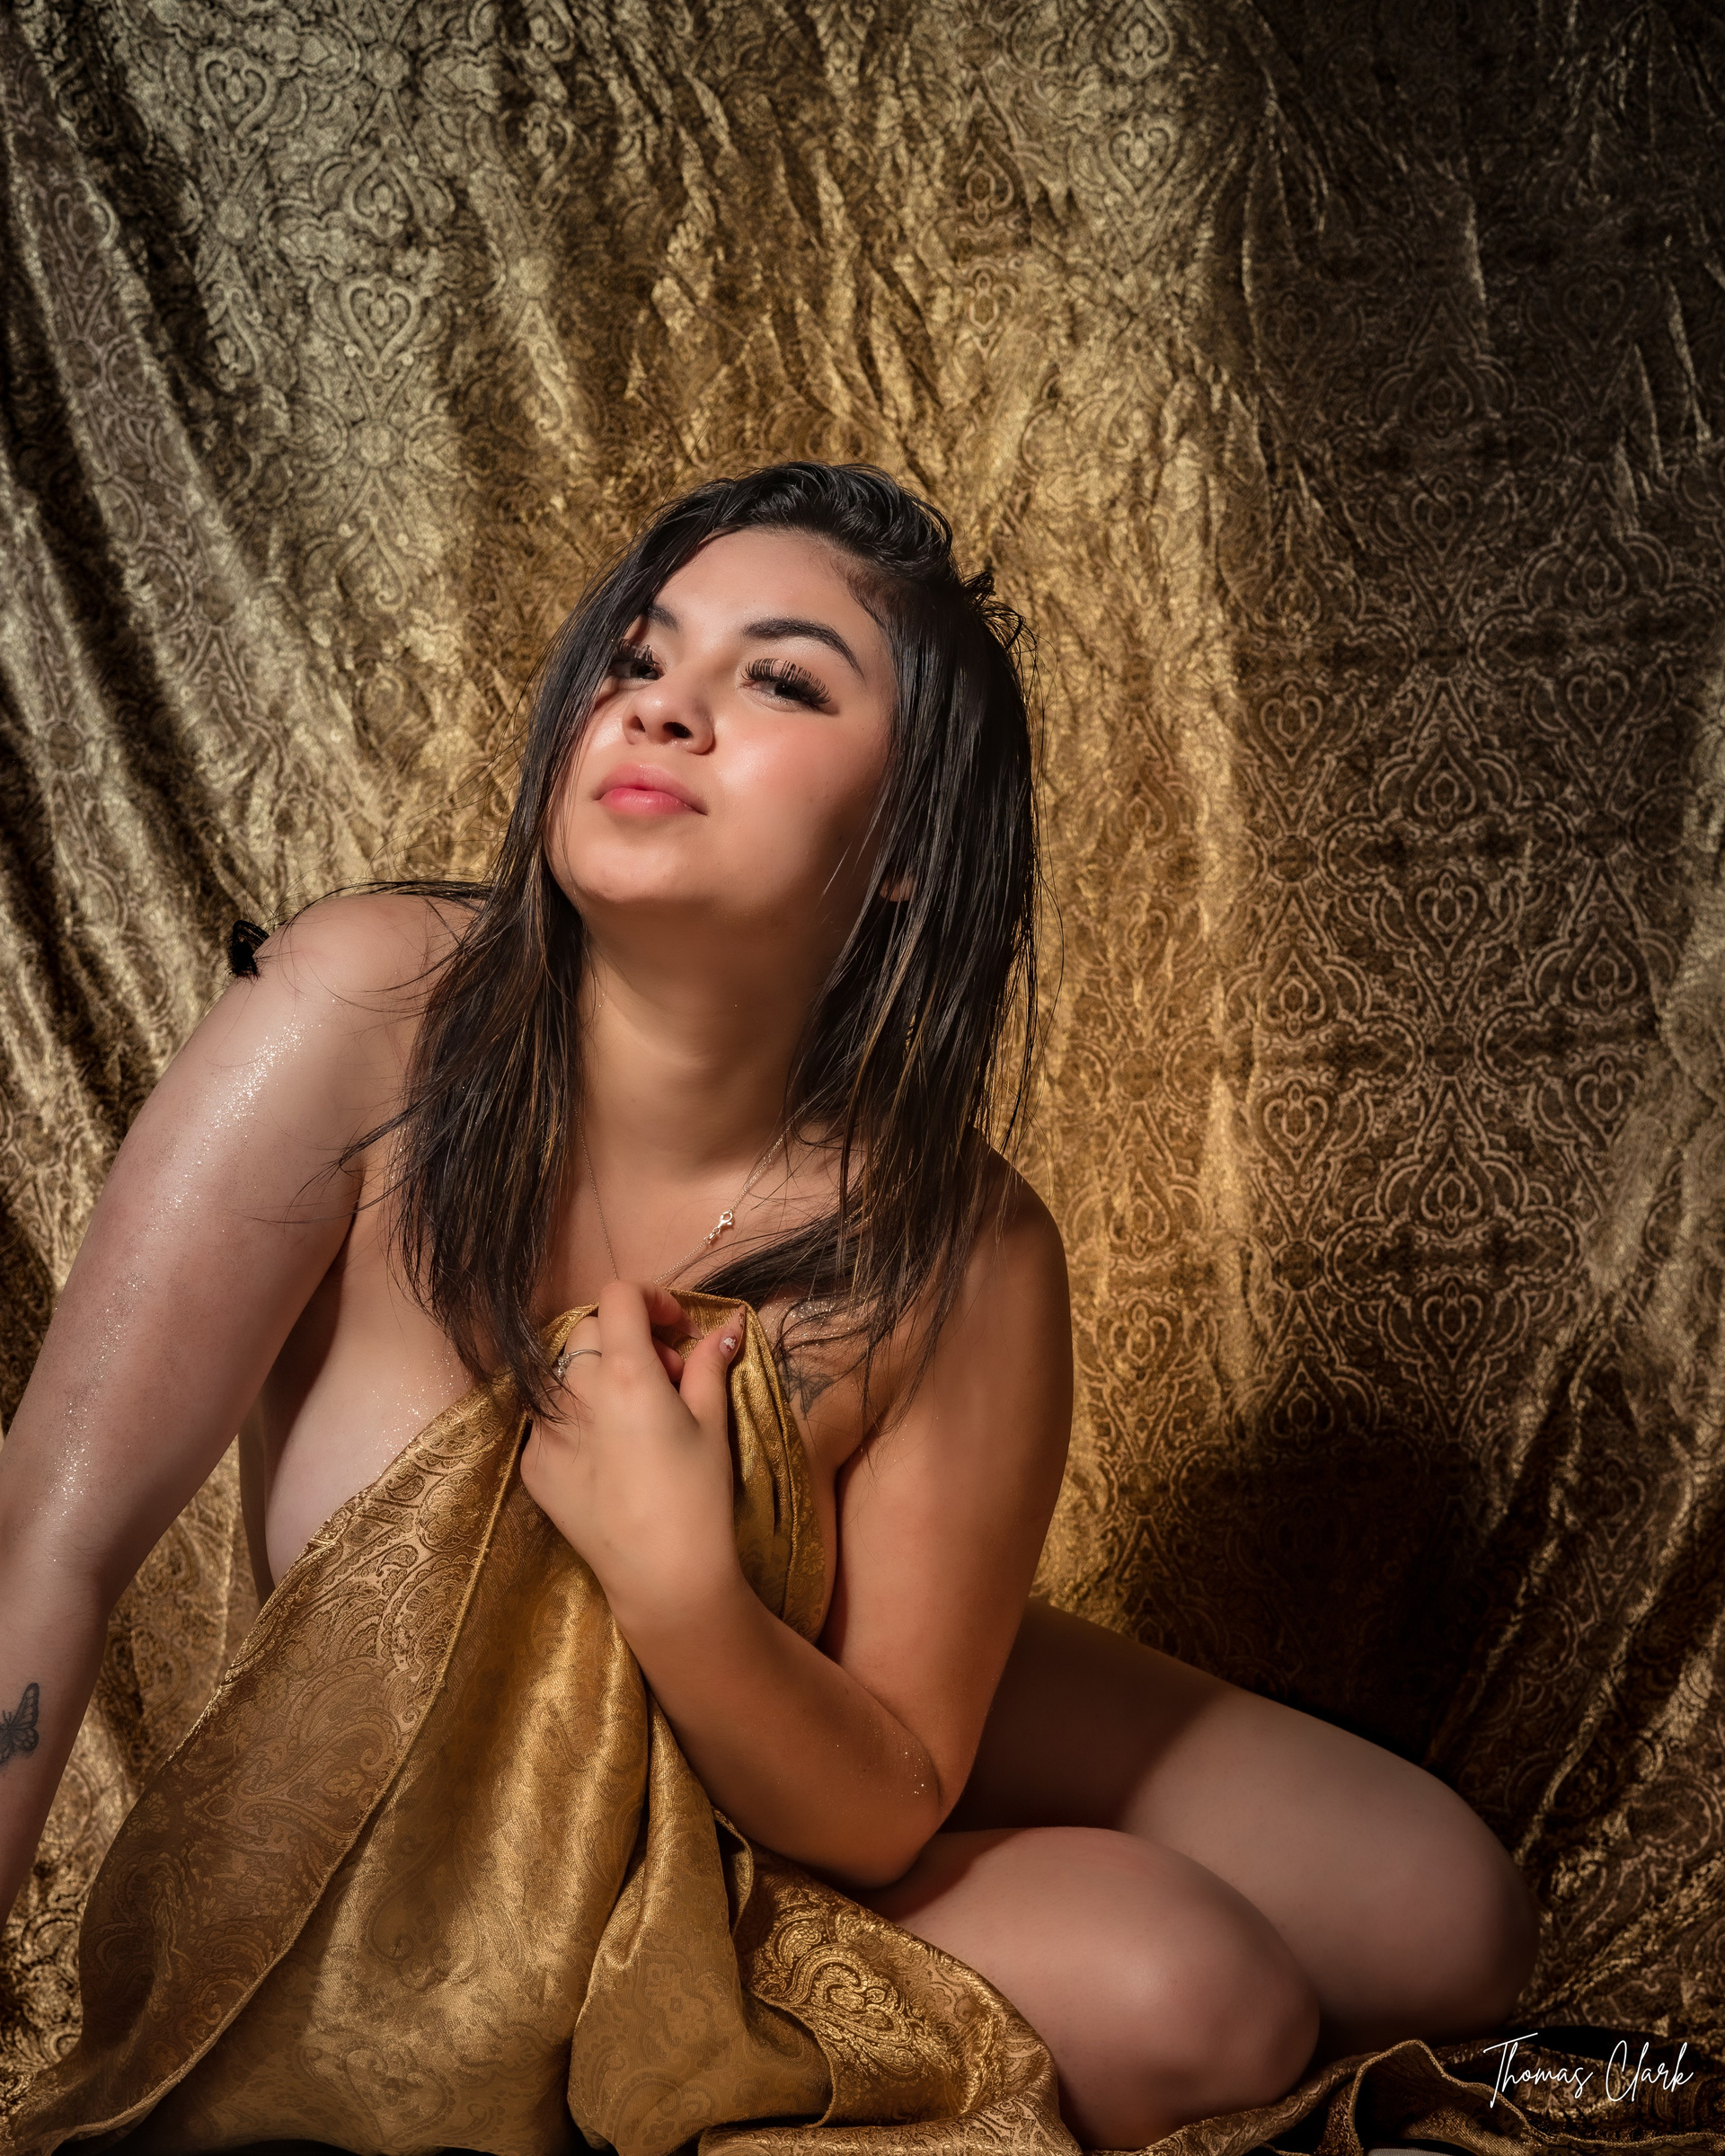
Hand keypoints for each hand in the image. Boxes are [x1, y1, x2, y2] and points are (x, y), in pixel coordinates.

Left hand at [519, 1282, 747, 1631]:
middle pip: (590, 1332)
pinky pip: (550, 1420)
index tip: (675, 1328)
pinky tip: (610, 1455)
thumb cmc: (698, 1497)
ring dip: (597, 1377)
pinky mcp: (533, 1465)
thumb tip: (726, 1325)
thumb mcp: (712, 1422)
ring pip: (564, 1375)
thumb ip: (710, 1364)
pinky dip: (578, 1419)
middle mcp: (574, 1393)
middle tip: (666, 1381)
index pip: (618, 1297)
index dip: (650, 1300)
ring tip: (633, 1418)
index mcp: (623, 1372)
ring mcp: (545, 1431)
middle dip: (628, 1341)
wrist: (663, 1577)